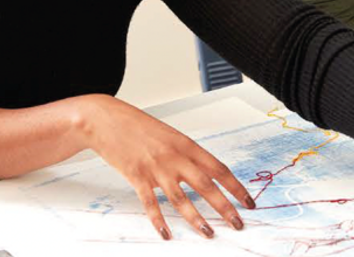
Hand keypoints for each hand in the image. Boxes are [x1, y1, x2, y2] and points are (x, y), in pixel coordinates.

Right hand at [79, 95, 253, 239]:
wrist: (106, 119)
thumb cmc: (137, 126)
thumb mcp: (169, 135)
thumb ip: (185, 154)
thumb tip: (204, 173)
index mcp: (186, 144)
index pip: (218, 168)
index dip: (235, 187)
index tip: (247, 201)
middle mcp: (175, 156)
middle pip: (206, 185)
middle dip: (225, 207)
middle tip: (238, 223)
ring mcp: (156, 167)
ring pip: (181, 198)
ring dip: (196, 218)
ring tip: (209, 233)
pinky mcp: (137, 177)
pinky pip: (151, 203)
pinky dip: (159, 220)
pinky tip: (166, 233)